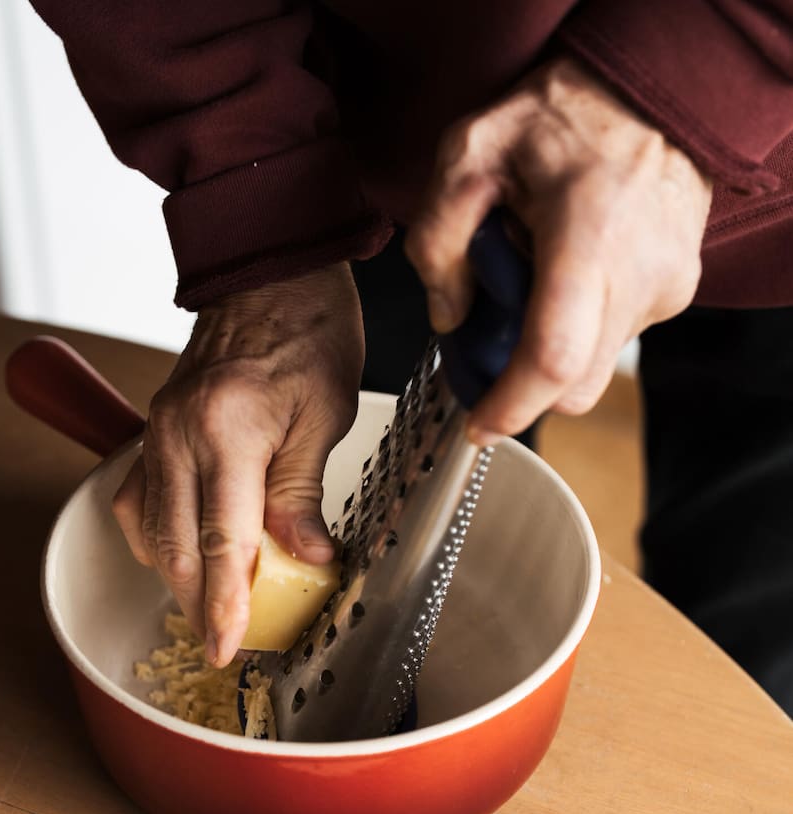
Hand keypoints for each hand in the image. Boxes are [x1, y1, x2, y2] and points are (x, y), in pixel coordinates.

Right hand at [112, 265, 363, 665]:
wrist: (270, 265)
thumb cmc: (309, 327)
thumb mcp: (326, 413)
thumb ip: (302, 492)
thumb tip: (306, 560)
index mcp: (226, 428)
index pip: (220, 542)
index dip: (222, 605)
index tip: (226, 648)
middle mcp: (178, 431)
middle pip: (175, 546)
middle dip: (197, 603)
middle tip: (224, 643)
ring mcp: (157, 428)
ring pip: (149, 528)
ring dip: (176, 574)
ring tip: (210, 606)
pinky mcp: (152, 425)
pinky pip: (139, 498)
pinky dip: (158, 536)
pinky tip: (185, 552)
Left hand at [404, 57, 711, 441]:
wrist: (657, 89)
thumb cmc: (565, 113)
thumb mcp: (470, 150)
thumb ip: (438, 238)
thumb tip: (448, 316)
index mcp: (588, 238)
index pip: (554, 357)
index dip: (511, 406)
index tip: (478, 426)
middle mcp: (639, 275)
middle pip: (573, 385)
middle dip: (522, 381)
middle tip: (489, 331)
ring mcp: (665, 290)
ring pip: (592, 366)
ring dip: (551, 344)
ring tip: (536, 274)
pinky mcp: (675, 296)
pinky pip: (614, 338)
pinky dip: (580, 323)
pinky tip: (569, 270)